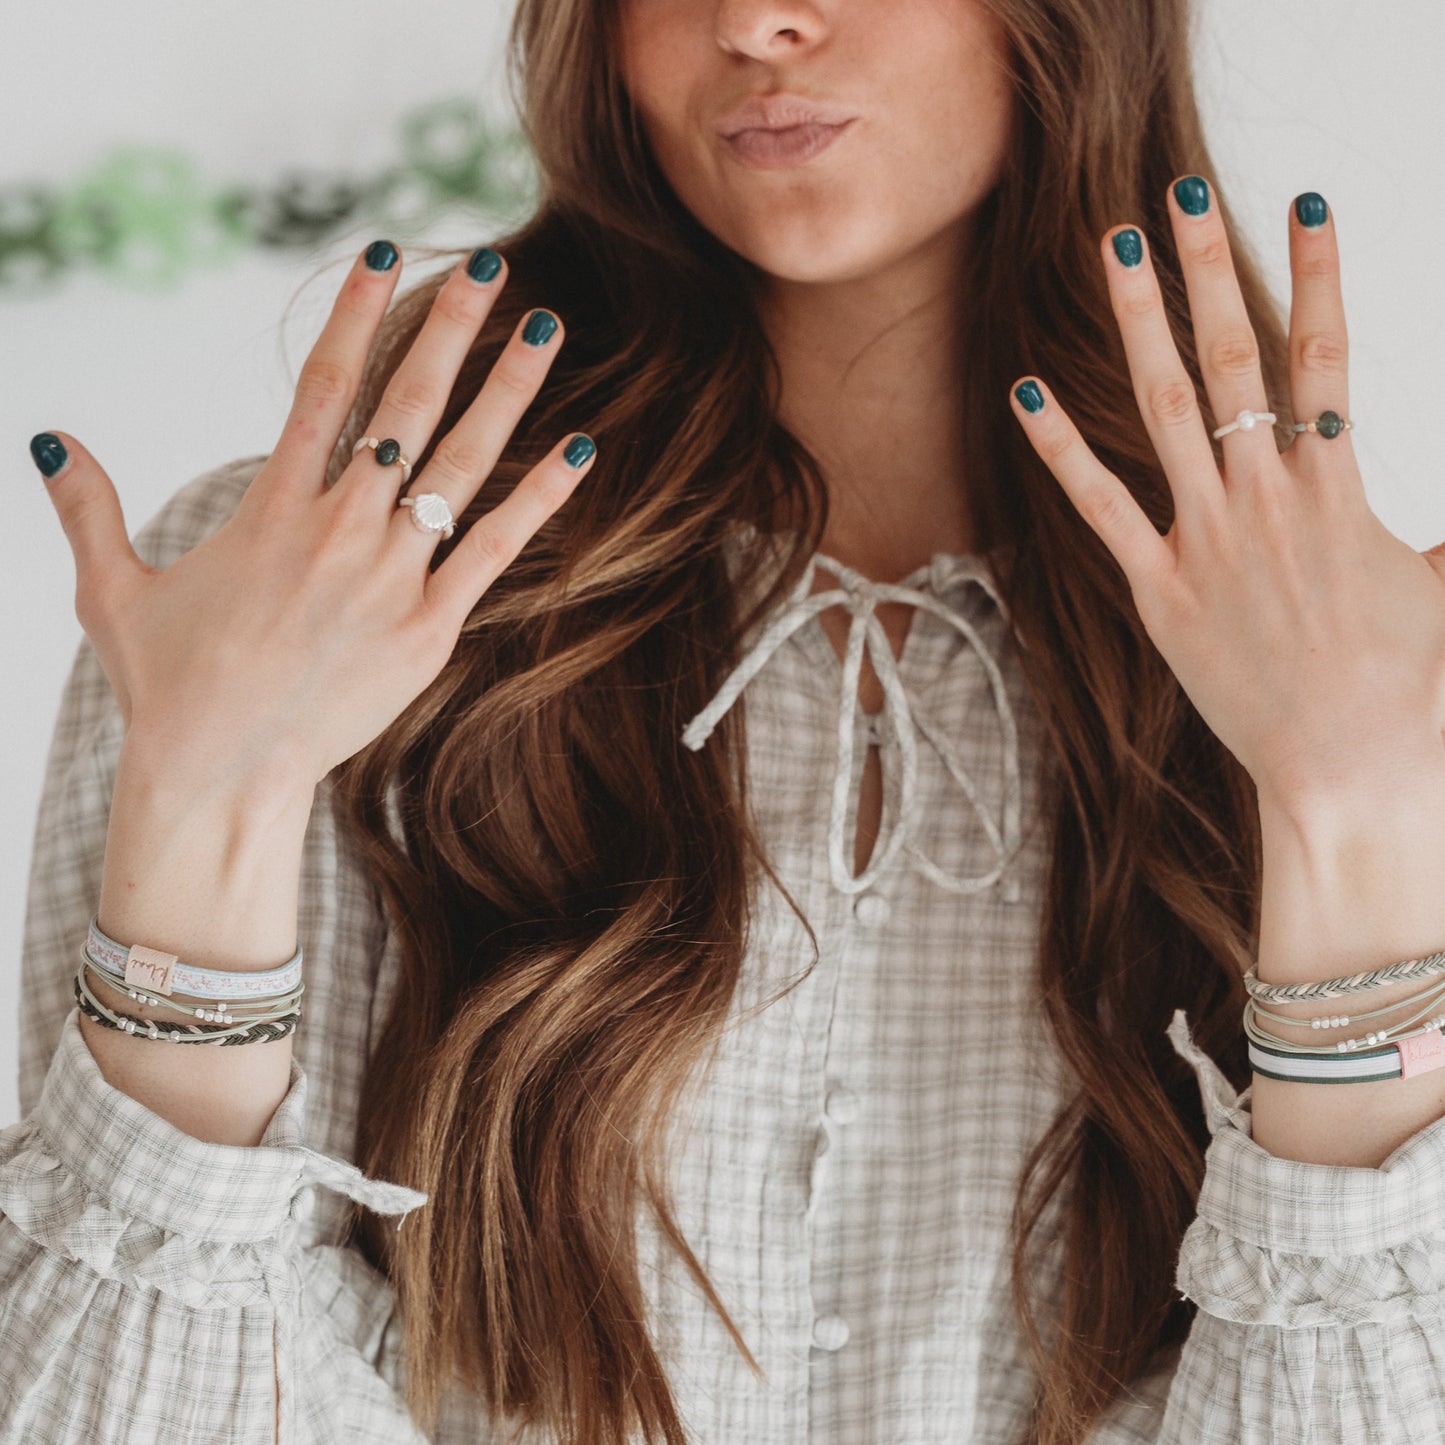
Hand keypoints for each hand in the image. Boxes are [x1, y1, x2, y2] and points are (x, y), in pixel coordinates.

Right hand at [30, 242, 596, 797]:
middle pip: (405, 408)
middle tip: (490, 267)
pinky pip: (495, 550)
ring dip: (506, 394)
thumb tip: (48, 439)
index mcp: (270, 509)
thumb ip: (91, 508)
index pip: (322, 386)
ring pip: (460, 467)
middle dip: (449, 330)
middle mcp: (338, 530)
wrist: (219, 777)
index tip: (386, 250)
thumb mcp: (112, 591)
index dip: (357, 312)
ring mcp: (389, 578)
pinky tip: (581, 449)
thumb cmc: (168, 688)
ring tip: (546, 332)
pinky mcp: (429, 630)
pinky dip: (539, 499)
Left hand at [1008, 176, 1444, 813]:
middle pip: (1238, 358)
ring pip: (1168, 410)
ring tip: (1117, 249)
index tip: (1306, 204)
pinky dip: (1064, 450)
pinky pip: (1103, 508)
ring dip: (1141, 324)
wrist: (1354, 773)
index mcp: (1340, 489)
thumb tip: (1431, 528)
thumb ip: (1431, 538)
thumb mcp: (1442, 588)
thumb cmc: (1409, 688)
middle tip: (1183, 191)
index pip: (1328, 356)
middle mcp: (1270, 499)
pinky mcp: (1161, 591)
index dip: (1317, 274)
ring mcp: (1209, 541)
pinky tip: (1027, 393)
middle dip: (1212, 268)